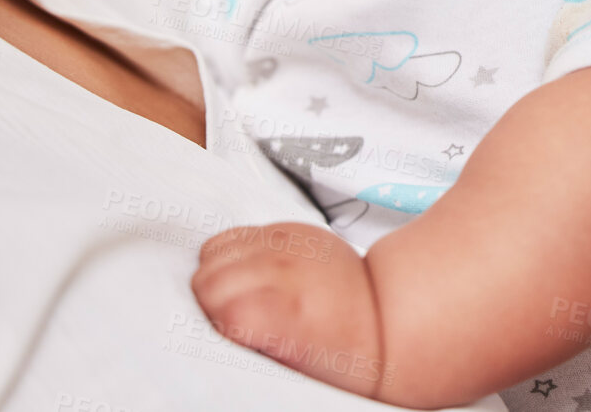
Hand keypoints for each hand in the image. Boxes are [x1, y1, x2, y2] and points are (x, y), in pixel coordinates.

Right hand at [192, 222, 390, 399]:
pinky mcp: (290, 227)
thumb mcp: (290, 363)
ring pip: (215, 248)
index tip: (231, 336)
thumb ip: (244, 342)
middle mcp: (283, 269)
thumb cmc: (343, 352)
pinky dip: (235, 253)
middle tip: (231, 319)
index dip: (215, 325)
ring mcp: (286, 242)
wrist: (385, 317)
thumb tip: (208, 333)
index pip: (213, 305)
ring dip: (218, 272)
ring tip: (240, 294)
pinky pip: (238, 232)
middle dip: (209, 300)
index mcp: (284, 311)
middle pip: (206, 276)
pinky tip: (253, 273)